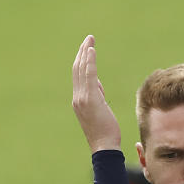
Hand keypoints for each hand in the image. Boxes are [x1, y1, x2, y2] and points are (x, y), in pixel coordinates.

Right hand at [71, 35, 121, 152]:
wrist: (104, 145)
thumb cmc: (105, 131)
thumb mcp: (100, 110)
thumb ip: (97, 95)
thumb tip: (97, 83)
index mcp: (79, 100)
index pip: (78, 76)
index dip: (82, 61)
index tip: (87, 49)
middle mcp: (77, 97)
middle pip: (77, 69)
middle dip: (82, 52)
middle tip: (89, 38)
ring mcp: (82, 98)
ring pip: (81, 70)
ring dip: (86, 53)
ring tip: (90, 40)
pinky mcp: (90, 98)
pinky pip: (89, 75)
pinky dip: (90, 61)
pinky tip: (92, 50)